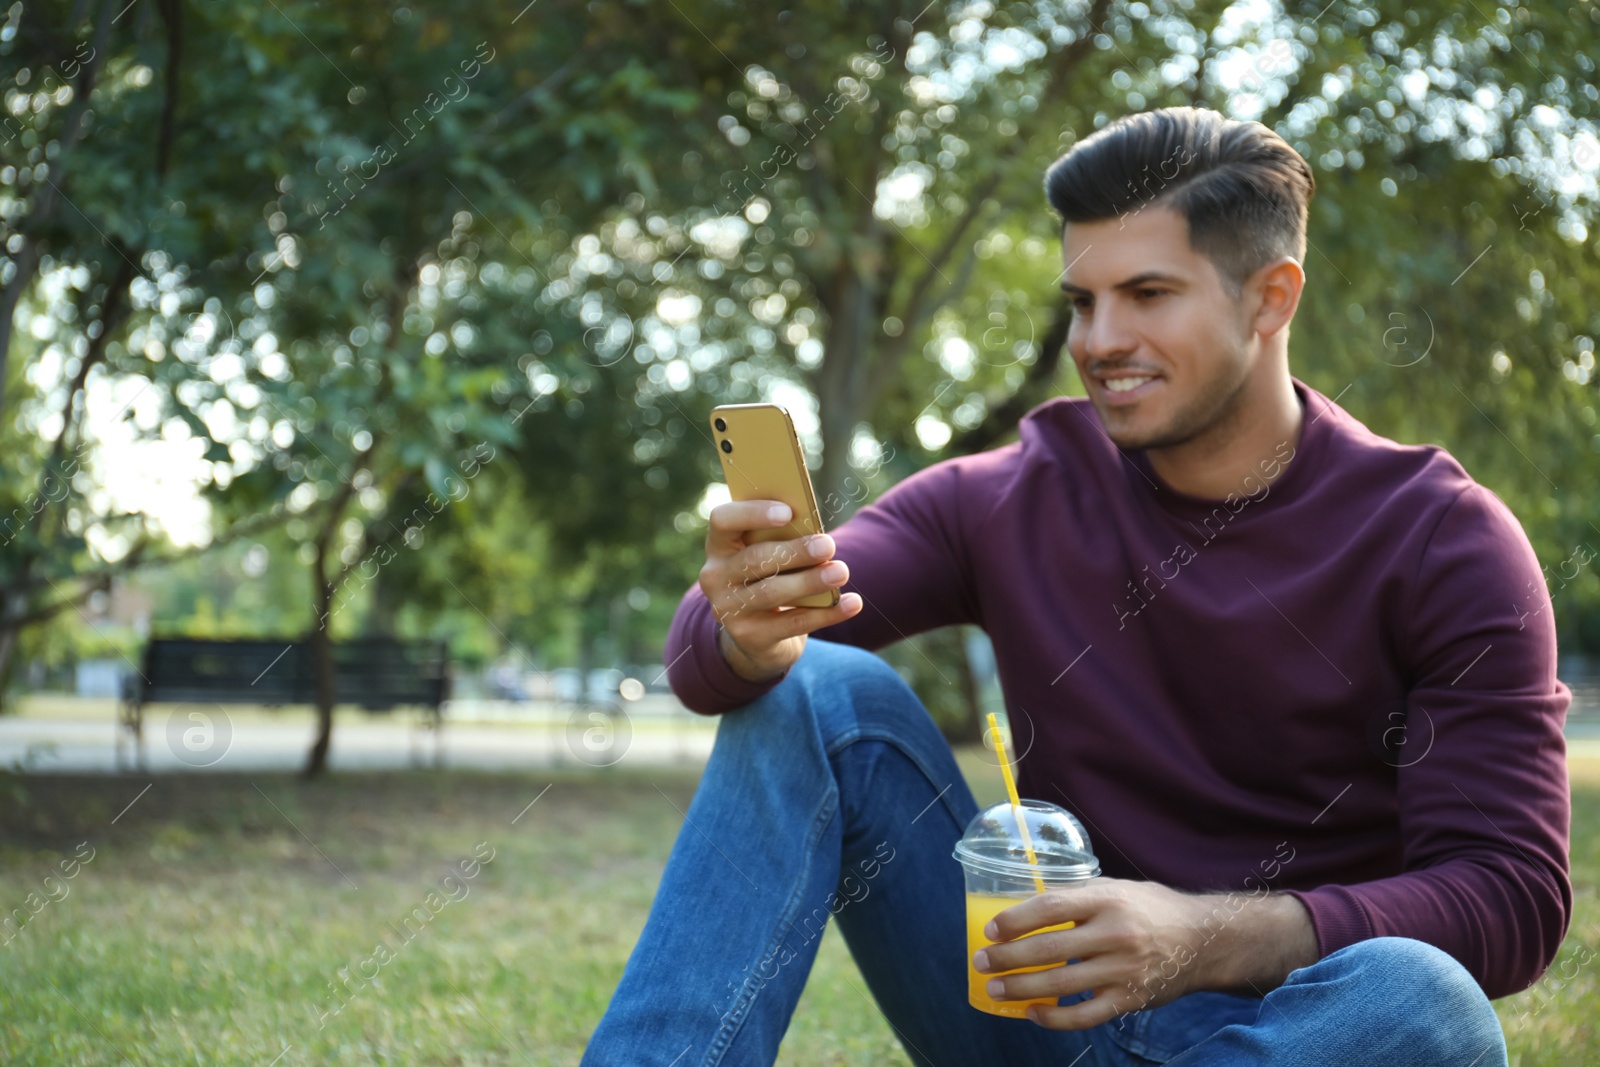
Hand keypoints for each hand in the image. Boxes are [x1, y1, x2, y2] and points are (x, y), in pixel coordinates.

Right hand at [701, 499, 863, 681]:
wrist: (756, 636)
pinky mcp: (749, 637)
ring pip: (772, 592)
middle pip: (755, 558)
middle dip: (795, 551)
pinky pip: (793, 622)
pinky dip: (827, 613)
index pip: (723, 520)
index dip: (753, 513)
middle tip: (828, 545)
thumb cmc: (769, 578)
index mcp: (720, 545)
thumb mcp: (769, 556)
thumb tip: (817, 532)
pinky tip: (852, 603)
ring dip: (811, 581)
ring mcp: (728, 609)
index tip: (788, 512)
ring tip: (841, 571)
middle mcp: (716, 576)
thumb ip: (783, 539)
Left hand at [972, 877, 1316, 1029]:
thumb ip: (1078, 897)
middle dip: (1008, 958)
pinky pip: (1085, 1015)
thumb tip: (1026, 906)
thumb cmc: (1151, 909)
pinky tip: (1033, 1013)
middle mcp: (1115, 934)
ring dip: (1022, 988)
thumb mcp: (1116, 889)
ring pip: (1062, 985)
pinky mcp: (1131, 999)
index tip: (991, 929)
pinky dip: (1056, 1018)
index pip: (1052, 907)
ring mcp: (1124, 970)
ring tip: (995, 988)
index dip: (1016, 919)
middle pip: (1050, 949)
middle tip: (981, 962)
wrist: (1204, 940)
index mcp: (1108, 900)